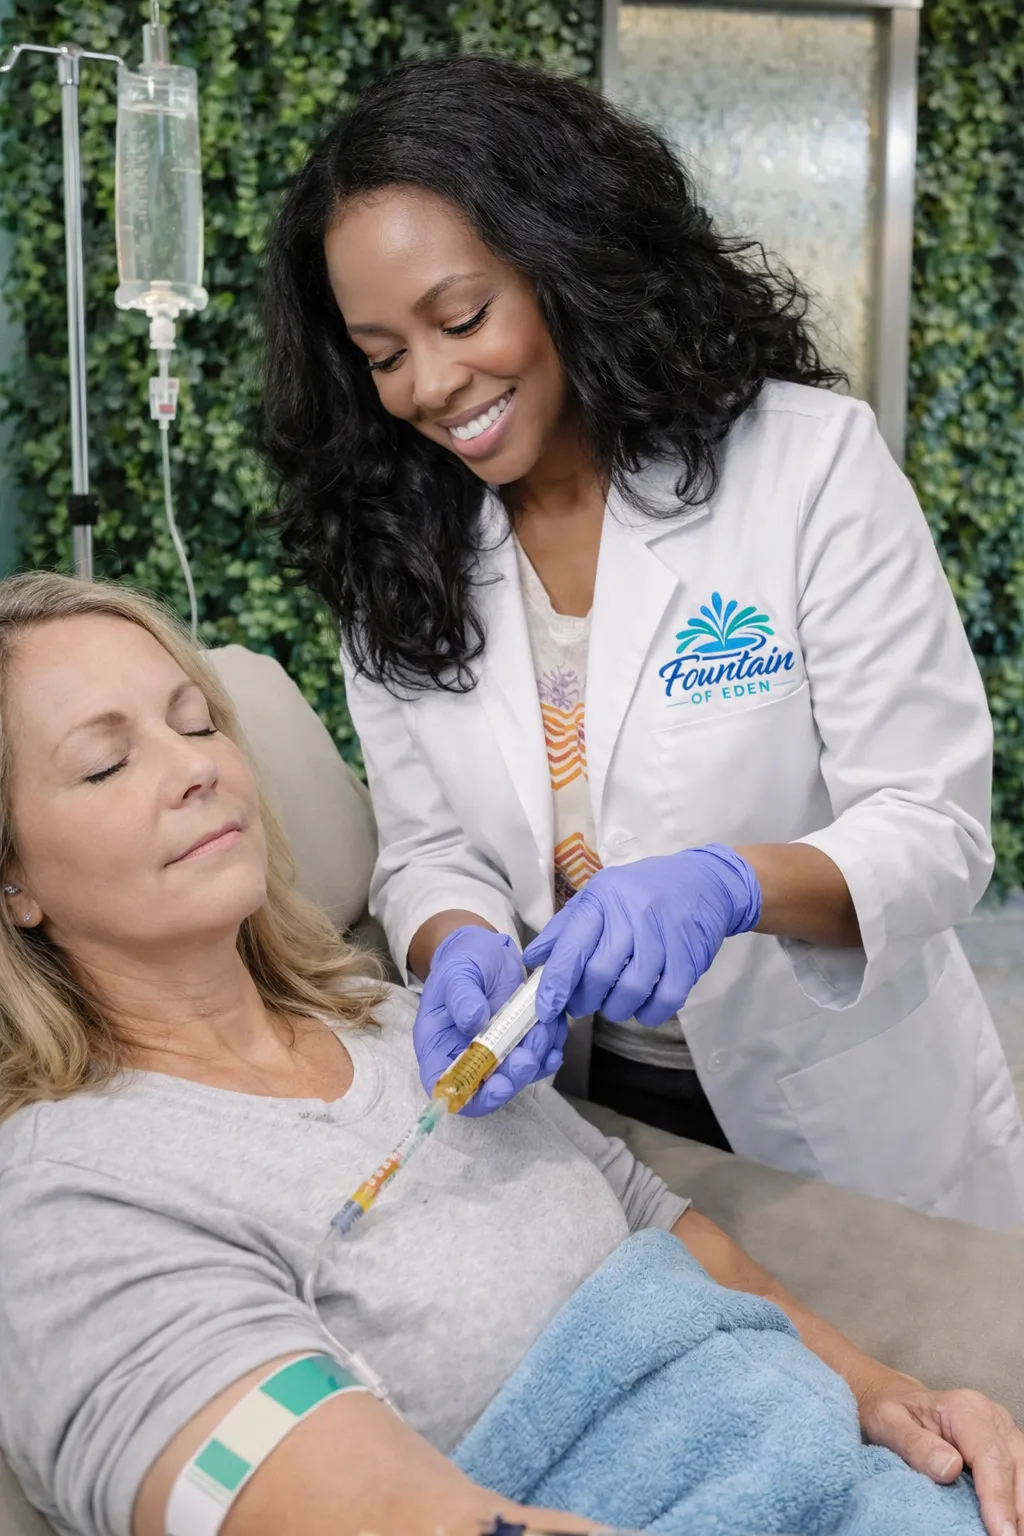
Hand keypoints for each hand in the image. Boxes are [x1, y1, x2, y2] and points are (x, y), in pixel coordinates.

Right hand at [413, 926, 567, 1116]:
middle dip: (512, 1079)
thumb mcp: (457, 973)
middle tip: (527, 1056)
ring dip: (534, 1059)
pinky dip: (549, 1052)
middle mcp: (465, 1057)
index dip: (469, 1098)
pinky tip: (553, 1033)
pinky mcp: (518, 1045)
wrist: (486, 952)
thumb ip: (462, 996)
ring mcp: (494, 1054)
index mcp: (437, 1045)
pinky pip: (536, 1060)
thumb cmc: (462, 963)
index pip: (447, 1087)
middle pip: (486, 1090)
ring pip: (516, 1076)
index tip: (496, 1086)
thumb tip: (473, 1021)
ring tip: (542, 1027)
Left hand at [523, 844, 760, 1027]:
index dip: (556, 984)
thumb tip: (532, 959)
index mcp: (603, 899)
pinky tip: (642, 1007)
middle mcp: (633, 914)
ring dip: (616, 1009)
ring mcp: (664, 936)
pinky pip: (665, 999)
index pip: (572, 946)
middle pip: (599, 973)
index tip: (546, 1010)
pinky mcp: (690, 957)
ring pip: (630, 990)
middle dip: (584, 1000)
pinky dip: (649, 1013)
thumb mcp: (599, 897)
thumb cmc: (641, 892)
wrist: (704, 882)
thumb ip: (565, 928)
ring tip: (612, 1003)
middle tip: (582, 1004)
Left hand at [859, 1372, 1023, 1535]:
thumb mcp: (890, 1424)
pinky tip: (1015, 1521)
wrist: (897, 1400)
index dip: (998, 1497)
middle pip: (1016, 1465)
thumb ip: (916, 1445)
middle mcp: (991, 1417)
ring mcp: (1003, 1430)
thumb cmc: (894, 1414)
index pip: (990, 1456)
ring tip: (1016, 1535)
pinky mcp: (1007, 1445)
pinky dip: (1020, 1499)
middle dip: (1018, 1510)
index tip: (1001, 1532)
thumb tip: (950, 1469)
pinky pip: (1021, 1473)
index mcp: (964, 1409)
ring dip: (1023, 1508)